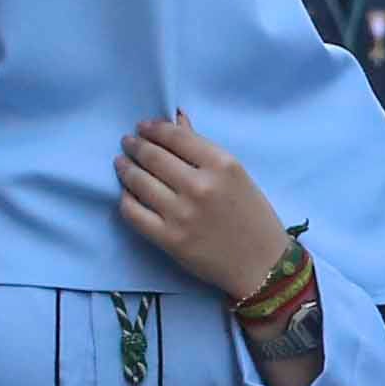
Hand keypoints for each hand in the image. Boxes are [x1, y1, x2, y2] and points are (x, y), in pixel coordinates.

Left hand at [115, 114, 292, 300]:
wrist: (263, 265)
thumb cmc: (254, 217)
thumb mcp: (237, 176)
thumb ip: (203, 149)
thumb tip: (176, 120)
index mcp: (223, 165)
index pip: (176, 137)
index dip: (154, 129)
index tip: (143, 127)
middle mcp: (200, 186)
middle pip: (153, 156)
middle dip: (135, 146)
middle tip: (128, 142)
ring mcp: (182, 213)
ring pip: (139, 181)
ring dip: (125, 168)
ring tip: (122, 163)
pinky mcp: (169, 238)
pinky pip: (133, 212)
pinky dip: (126, 199)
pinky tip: (127, 193)